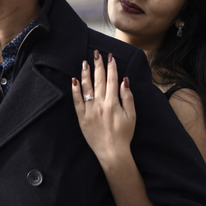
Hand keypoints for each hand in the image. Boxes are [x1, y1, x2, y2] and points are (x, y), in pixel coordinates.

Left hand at [72, 50, 135, 166]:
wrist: (112, 152)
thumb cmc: (124, 134)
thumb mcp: (132, 115)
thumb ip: (128, 97)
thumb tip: (124, 80)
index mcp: (113, 102)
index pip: (112, 79)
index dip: (111, 66)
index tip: (110, 56)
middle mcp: (100, 104)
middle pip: (98, 80)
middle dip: (98, 65)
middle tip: (96, 53)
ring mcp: (89, 110)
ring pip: (86, 88)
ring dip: (86, 73)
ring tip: (85, 62)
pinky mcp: (82, 117)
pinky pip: (77, 101)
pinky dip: (75, 90)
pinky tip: (74, 80)